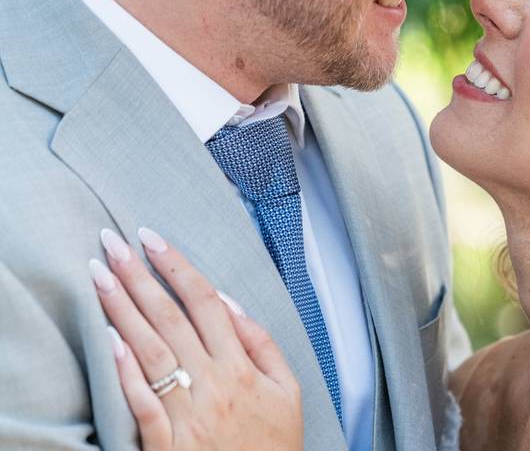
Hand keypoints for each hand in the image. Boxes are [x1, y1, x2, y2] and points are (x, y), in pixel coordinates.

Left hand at [90, 227, 302, 450]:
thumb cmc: (274, 445)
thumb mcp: (288, 390)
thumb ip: (263, 343)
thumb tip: (230, 303)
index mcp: (242, 367)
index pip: (206, 302)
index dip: (177, 267)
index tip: (152, 239)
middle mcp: (214, 384)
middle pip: (171, 319)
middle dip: (139, 277)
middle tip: (112, 243)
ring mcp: (190, 415)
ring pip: (152, 352)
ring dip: (123, 310)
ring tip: (100, 277)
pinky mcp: (169, 445)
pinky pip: (144, 404)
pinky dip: (126, 372)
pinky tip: (108, 340)